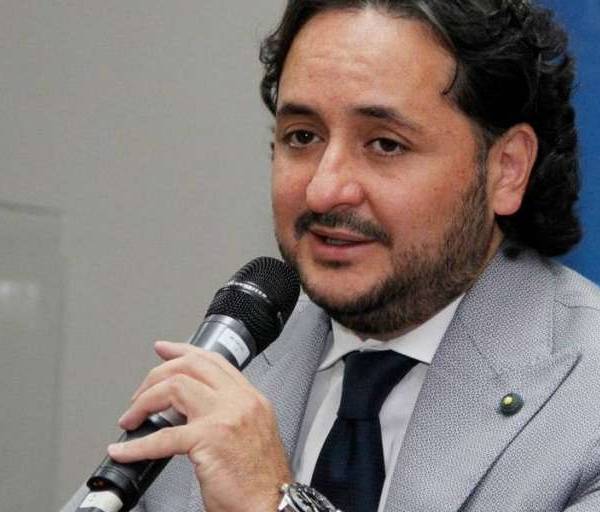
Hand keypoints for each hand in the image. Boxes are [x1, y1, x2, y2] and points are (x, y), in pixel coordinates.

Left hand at [108, 341, 291, 511]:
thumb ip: (227, 414)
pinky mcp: (209, 439)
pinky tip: (125, 451)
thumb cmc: (261, 481)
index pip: (214, 362)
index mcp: (250, 398)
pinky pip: (162, 437)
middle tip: (138, 393)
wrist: (271, 505)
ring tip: (131, 418)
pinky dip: (137, 445)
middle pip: (192, 365)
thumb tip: (189, 411)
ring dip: (144, 401)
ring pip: (175, 386)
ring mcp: (225, 416)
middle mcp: (240, 400)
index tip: (165, 349)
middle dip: (157, 373)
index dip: (184, 352)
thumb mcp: (252, 434)